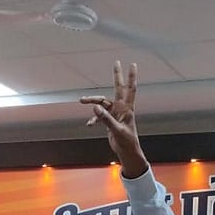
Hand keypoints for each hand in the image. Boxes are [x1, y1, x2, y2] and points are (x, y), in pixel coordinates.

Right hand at [79, 61, 148, 178]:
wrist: (126, 152)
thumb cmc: (126, 141)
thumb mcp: (116, 130)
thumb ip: (105, 119)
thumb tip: (95, 107)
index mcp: (127, 108)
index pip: (130, 89)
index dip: (131, 77)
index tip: (132, 64)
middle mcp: (122, 108)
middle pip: (118, 88)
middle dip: (117, 76)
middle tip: (117, 63)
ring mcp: (116, 113)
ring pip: (103, 102)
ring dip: (93, 101)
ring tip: (81, 100)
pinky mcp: (110, 120)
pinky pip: (99, 115)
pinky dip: (94, 119)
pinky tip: (89, 124)